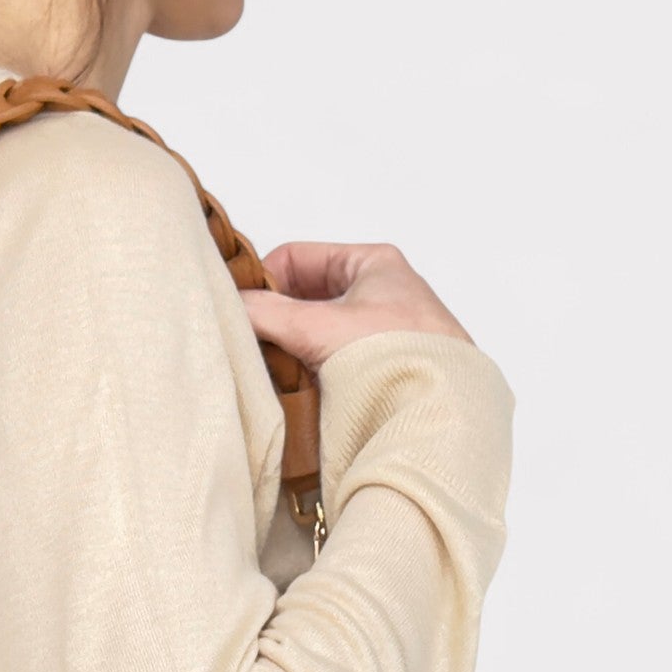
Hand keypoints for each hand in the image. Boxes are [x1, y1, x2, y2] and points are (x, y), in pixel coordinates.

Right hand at [238, 242, 473, 372]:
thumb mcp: (319, 327)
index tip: (242, 309)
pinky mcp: (383, 369)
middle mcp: (379, 293)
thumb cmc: (398, 355)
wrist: (442, 414)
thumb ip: (267, 314)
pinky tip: (298, 392)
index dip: (265, 280)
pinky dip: (311, 374)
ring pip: (317, 333)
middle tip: (251, 343)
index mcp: (372, 264)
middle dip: (277, 319)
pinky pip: (333, 363)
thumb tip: (229, 308)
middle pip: (305, 297)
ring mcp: (381, 333)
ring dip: (292, 350)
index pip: (298, 258)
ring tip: (273, 371)